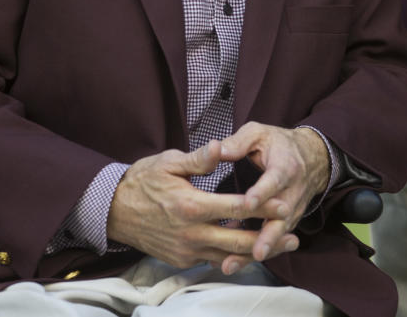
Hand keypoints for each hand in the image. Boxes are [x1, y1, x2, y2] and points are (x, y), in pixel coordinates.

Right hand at [106, 141, 297, 272]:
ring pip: (229, 256)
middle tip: (295, 236)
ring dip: (256, 252)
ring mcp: (186, 250)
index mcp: (191, 205)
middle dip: (268, 239)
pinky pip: (213, 260)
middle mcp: (191, 233)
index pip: (236, 208)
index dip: (263, 207)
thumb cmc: (142, 181)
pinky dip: (234, 257)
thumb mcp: (168, 162)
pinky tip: (250, 251)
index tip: (285, 204)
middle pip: (239, 241)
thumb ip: (198, 158)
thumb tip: (221, 146)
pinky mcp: (182, 259)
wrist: (112, 211)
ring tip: (281, 246)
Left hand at [219, 122, 331, 266]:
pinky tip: (233, 261)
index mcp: (285, 165)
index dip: (263, 192)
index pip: (276, 180)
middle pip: (283, 216)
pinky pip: (275, 239)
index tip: (247, 203)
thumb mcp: (259, 133)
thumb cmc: (279, 144)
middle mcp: (293, 190)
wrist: (312, 156)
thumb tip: (215, 150)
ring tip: (234, 263)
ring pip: (279, 233)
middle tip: (255, 251)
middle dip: (269, 236)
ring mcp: (293, 209)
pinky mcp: (288, 221)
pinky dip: (256, 251)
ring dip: (260, 250)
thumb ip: (238, 142)